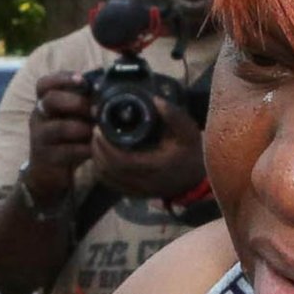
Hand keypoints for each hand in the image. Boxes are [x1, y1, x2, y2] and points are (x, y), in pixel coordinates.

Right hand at [21, 71, 95, 206]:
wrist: (49, 172)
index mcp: (45, 102)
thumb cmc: (67, 138)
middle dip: (76, 102)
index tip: (82, 79)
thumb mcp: (73, 117)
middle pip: (51, 99)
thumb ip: (84, 102)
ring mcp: (40, 137)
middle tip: (96, 110)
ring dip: (82, 127)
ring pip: (58, 127)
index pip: (44, 83)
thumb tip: (110, 85)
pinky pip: (66, 151)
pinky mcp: (47, 157)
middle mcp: (39, 116)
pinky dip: (84, 149)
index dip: (63, 78)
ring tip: (97, 130)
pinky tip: (95, 149)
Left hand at [89, 92, 206, 201]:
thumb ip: (172, 114)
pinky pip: (112, 185)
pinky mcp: (136, 194)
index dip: (105, 146)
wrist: (199, 178)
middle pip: (109, 170)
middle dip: (97, 150)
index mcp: (155, 166)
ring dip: (98, 161)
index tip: (99, 129)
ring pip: (108, 179)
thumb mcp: (187, 130)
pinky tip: (102, 158)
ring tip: (97, 143)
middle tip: (95, 132)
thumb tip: (154, 99)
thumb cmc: (192, 152)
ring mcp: (139, 190)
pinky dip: (102, 171)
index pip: (121, 160)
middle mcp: (145, 182)